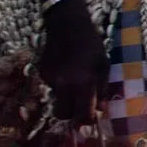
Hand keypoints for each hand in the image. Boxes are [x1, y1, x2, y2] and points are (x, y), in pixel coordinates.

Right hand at [38, 0, 104, 122]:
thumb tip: (99, 108)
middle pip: (63, 114)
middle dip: (71, 114)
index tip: (89, 121)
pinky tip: (65, 70)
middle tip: (79, 107)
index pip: (82, 114)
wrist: (67, 25)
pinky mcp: (42, 73)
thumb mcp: (104, 65)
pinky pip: (51, 87)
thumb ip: (102, 88)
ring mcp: (50, 80)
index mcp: (83, 83)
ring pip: (56, 100)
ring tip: (74, 82)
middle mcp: (64, 85)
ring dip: (65, 98)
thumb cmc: (91, 44)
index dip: (86, 121)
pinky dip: (59, 85)